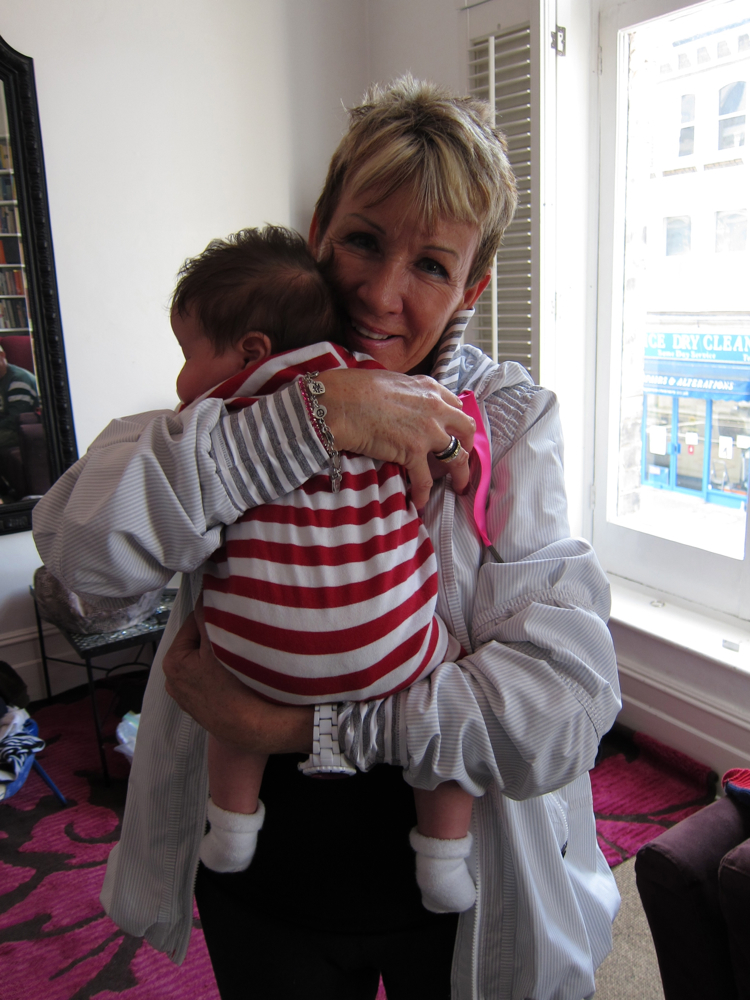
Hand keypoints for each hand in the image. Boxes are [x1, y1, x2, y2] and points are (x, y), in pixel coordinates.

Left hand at [162, 599, 312, 753]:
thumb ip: (207, 616)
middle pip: (200, 643)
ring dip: (224, 655)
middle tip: (240, 636)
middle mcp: (175, 682)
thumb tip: (205, 595)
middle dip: (219, 637)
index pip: (194, 623)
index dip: (215, 616)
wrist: (256, 729)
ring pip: (209, 661)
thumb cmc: (236, 689)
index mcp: (172, 663)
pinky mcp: (205, 709)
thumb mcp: (219, 644)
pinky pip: (215, 679)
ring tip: (243, 656)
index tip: (232, 616)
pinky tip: (242, 675)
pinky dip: (226, 673)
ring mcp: (190, 698)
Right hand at [317, 368, 474, 509]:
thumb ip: (407, 393)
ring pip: (457, 457)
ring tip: (459, 487)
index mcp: (429, 388)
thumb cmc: (354, 388)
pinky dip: (423, 494)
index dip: (455, 421)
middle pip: (466, 429)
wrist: (340, 403)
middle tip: (463, 458)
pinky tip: (418, 502)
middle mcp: (435, 408)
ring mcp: (428, 431)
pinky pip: (425, 480)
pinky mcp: (414, 452)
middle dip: (468, 445)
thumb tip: (404, 404)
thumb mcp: (391, 381)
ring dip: (460, 474)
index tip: (453, 432)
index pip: (454, 405)